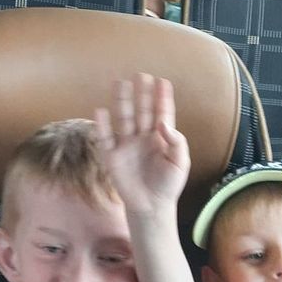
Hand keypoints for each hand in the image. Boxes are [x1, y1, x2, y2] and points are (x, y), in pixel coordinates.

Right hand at [94, 74, 189, 217]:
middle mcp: (142, 136)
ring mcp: (126, 144)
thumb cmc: (168, 184)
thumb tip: (163, 122)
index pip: (162, 113)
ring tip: (120, 82)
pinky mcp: (112, 155)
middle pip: (141, 110)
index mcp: (161, 137)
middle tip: (140, 75)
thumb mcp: (180, 163)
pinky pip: (105, 137)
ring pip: (124, 118)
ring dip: (122, 101)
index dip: (162, 98)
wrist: (151, 206)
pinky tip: (101, 110)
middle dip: (141, 93)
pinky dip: (102, 125)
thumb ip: (176, 142)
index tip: (162, 81)